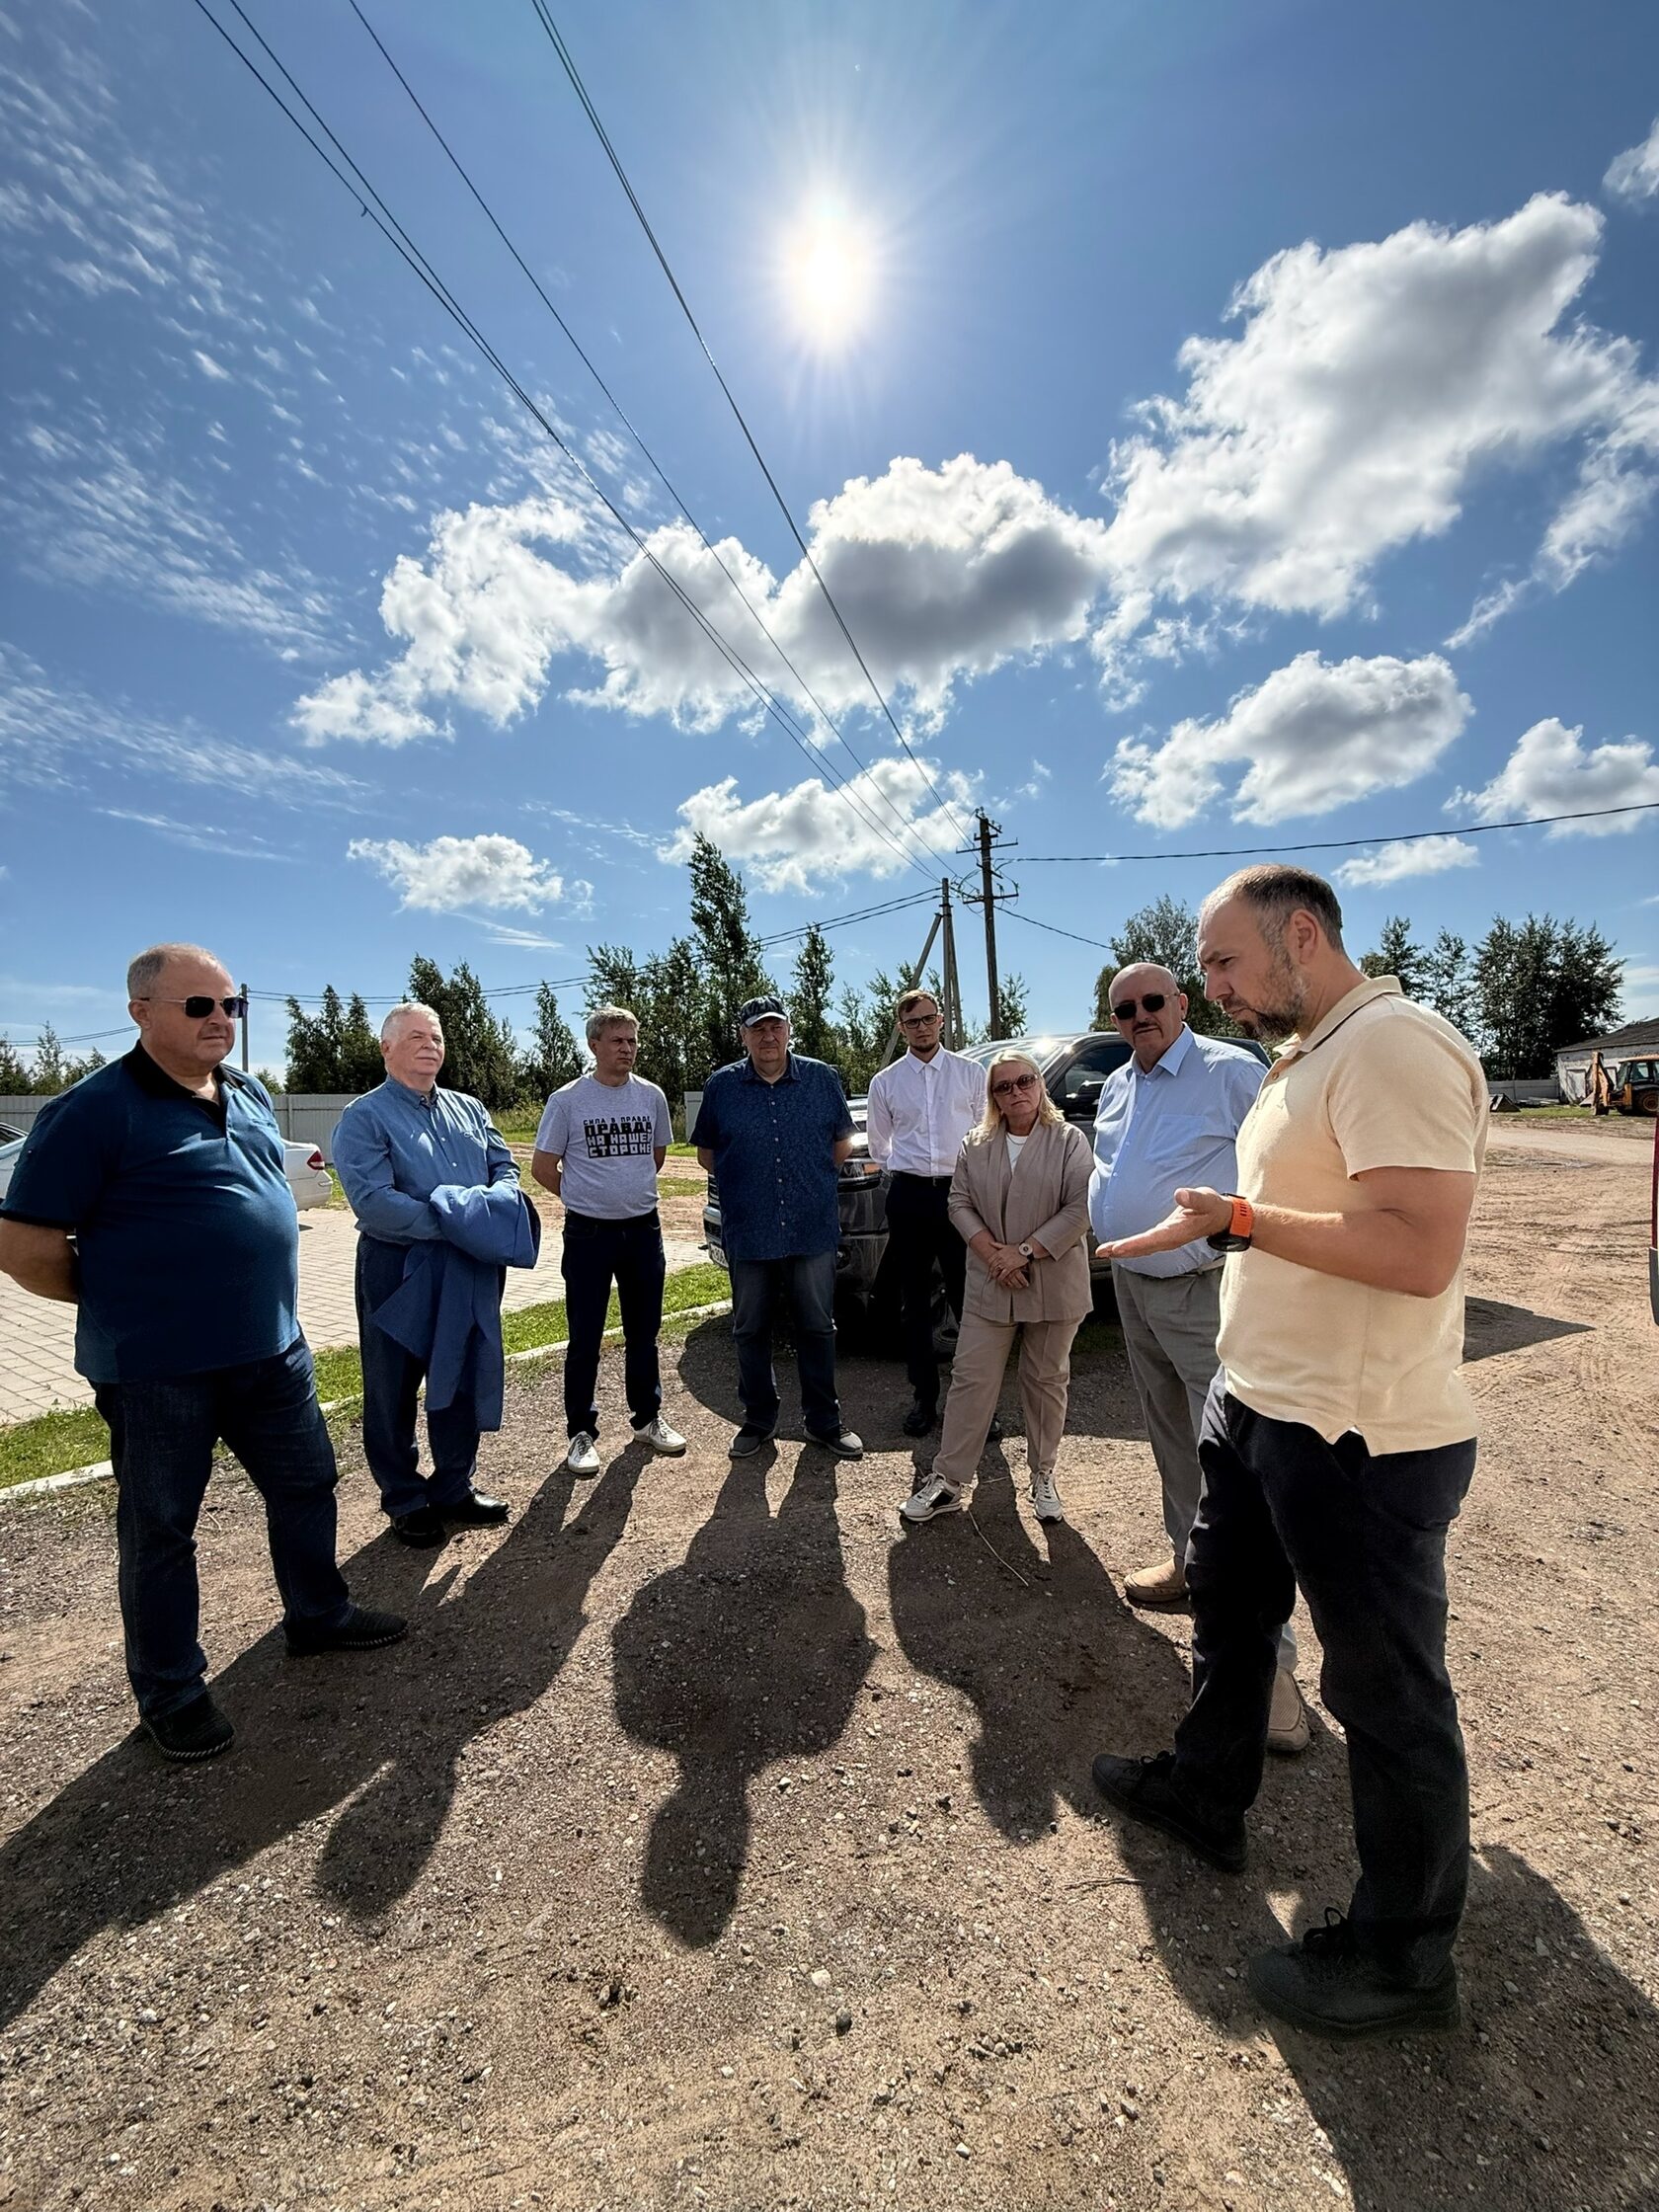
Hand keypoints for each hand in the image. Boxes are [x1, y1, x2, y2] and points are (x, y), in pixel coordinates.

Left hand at [987, 1241, 1029, 1286]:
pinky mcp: (1010, 1267)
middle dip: (991, 1271)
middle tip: (992, 1274)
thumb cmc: (1015, 1248)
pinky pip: (1003, 1274)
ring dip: (995, 1275)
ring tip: (996, 1277)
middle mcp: (1000, 1258)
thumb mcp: (1005, 1246)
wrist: (1024, 1251)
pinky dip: (1001, 1277)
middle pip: (992, 1266)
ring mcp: (1005, 1263)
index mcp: (999, 1252)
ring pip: (996, 1270)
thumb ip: (996, 1244)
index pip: (990, 1260)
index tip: (990, 1267)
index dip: (989, 1265)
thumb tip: (989, 1242)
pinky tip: (1001, 1279)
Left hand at [1096, 1186, 1231, 1262]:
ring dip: (1123, 1250)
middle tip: (1101, 1252)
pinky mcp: (1165, 1236)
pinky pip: (1144, 1244)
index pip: (1150, 1240)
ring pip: (1142, 1248)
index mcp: (1176, 1232)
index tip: (1117, 1248)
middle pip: (1142, 1248)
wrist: (1221, 1217)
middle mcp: (1169, 1240)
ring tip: (1104, 1251)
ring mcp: (1167, 1239)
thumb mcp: (1206, 1200)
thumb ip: (1194, 1198)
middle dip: (1121, 1250)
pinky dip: (1131, 1246)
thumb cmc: (1213, 1208)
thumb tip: (1180, 1194)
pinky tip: (1120, 1247)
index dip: (1133, 1245)